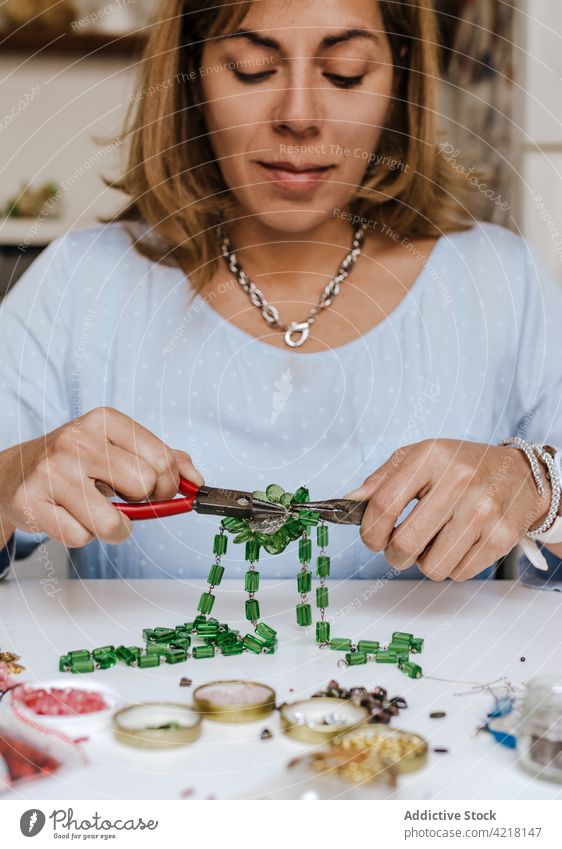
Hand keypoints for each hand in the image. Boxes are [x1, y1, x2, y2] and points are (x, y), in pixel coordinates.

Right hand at [0, 407, 204, 547]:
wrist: (17, 472)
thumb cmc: (79, 463)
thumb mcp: (120, 448)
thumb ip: (165, 460)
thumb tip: (196, 482)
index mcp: (104, 420)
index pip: (162, 459)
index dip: (169, 485)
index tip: (158, 490)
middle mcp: (77, 440)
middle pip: (142, 487)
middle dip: (142, 504)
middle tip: (123, 499)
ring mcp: (51, 471)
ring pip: (112, 523)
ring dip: (114, 528)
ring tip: (97, 512)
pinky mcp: (31, 502)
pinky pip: (80, 538)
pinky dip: (81, 535)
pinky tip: (68, 515)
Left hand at [343, 438, 551, 580]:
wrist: (522, 475)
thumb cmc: (462, 467)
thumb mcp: (420, 457)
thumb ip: (382, 479)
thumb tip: (350, 502)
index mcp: (431, 457)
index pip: (383, 503)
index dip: (369, 531)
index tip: (372, 539)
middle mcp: (459, 481)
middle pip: (405, 543)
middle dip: (394, 555)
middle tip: (399, 549)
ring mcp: (483, 510)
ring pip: (432, 566)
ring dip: (425, 562)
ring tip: (433, 543)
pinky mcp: (501, 537)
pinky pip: (458, 573)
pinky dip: (451, 566)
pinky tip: (458, 545)